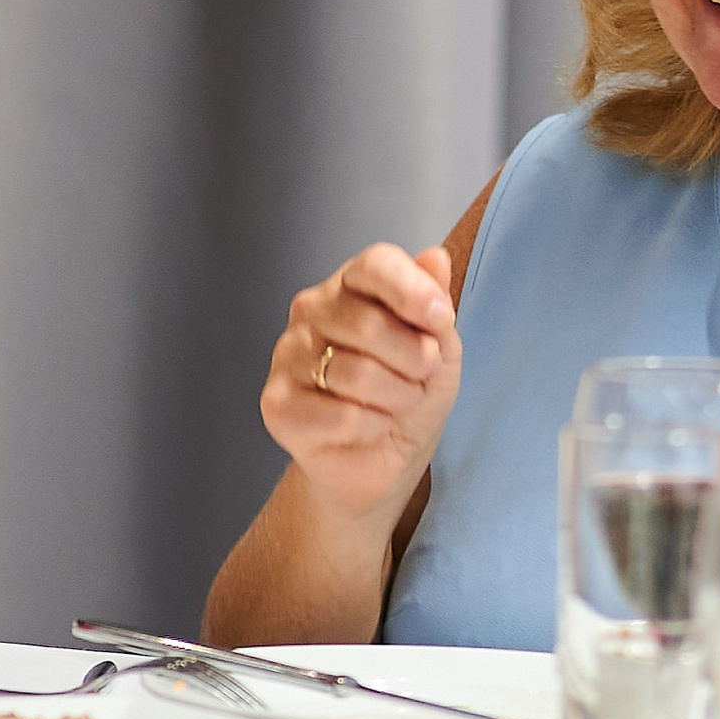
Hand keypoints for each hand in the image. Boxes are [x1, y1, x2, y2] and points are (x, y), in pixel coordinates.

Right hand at [260, 241, 461, 527]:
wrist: (384, 460)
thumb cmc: (408, 395)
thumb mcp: (440, 348)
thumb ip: (435, 305)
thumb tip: (435, 257)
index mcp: (351, 286)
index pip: (375, 264)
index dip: (413, 290)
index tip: (442, 319)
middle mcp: (312, 312)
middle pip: (370, 323)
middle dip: (415, 360)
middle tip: (419, 378)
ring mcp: (288, 356)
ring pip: (357, 374)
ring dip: (397, 398)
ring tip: (395, 404)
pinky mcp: (277, 404)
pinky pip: (342, 416)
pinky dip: (372, 427)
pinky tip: (368, 427)